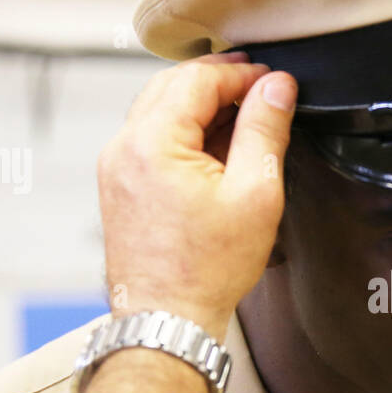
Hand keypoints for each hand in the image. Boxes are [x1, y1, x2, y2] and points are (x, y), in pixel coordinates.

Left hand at [96, 52, 295, 340]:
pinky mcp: (117, 185)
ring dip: (198, 103)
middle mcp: (123, 146)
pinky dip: (181, 129)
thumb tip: (276, 87)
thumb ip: (264, 131)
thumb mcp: (254, 193)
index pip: (198, 79)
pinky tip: (214, 147)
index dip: (242, 73)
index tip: (274, 81)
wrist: (167, 319)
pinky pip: (149, 138)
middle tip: (260, 88)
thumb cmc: (208, 269)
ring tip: (242, 116)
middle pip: (171, 85)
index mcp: (152, 141)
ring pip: (157, 109)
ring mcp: (115, 166)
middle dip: (218, 80)